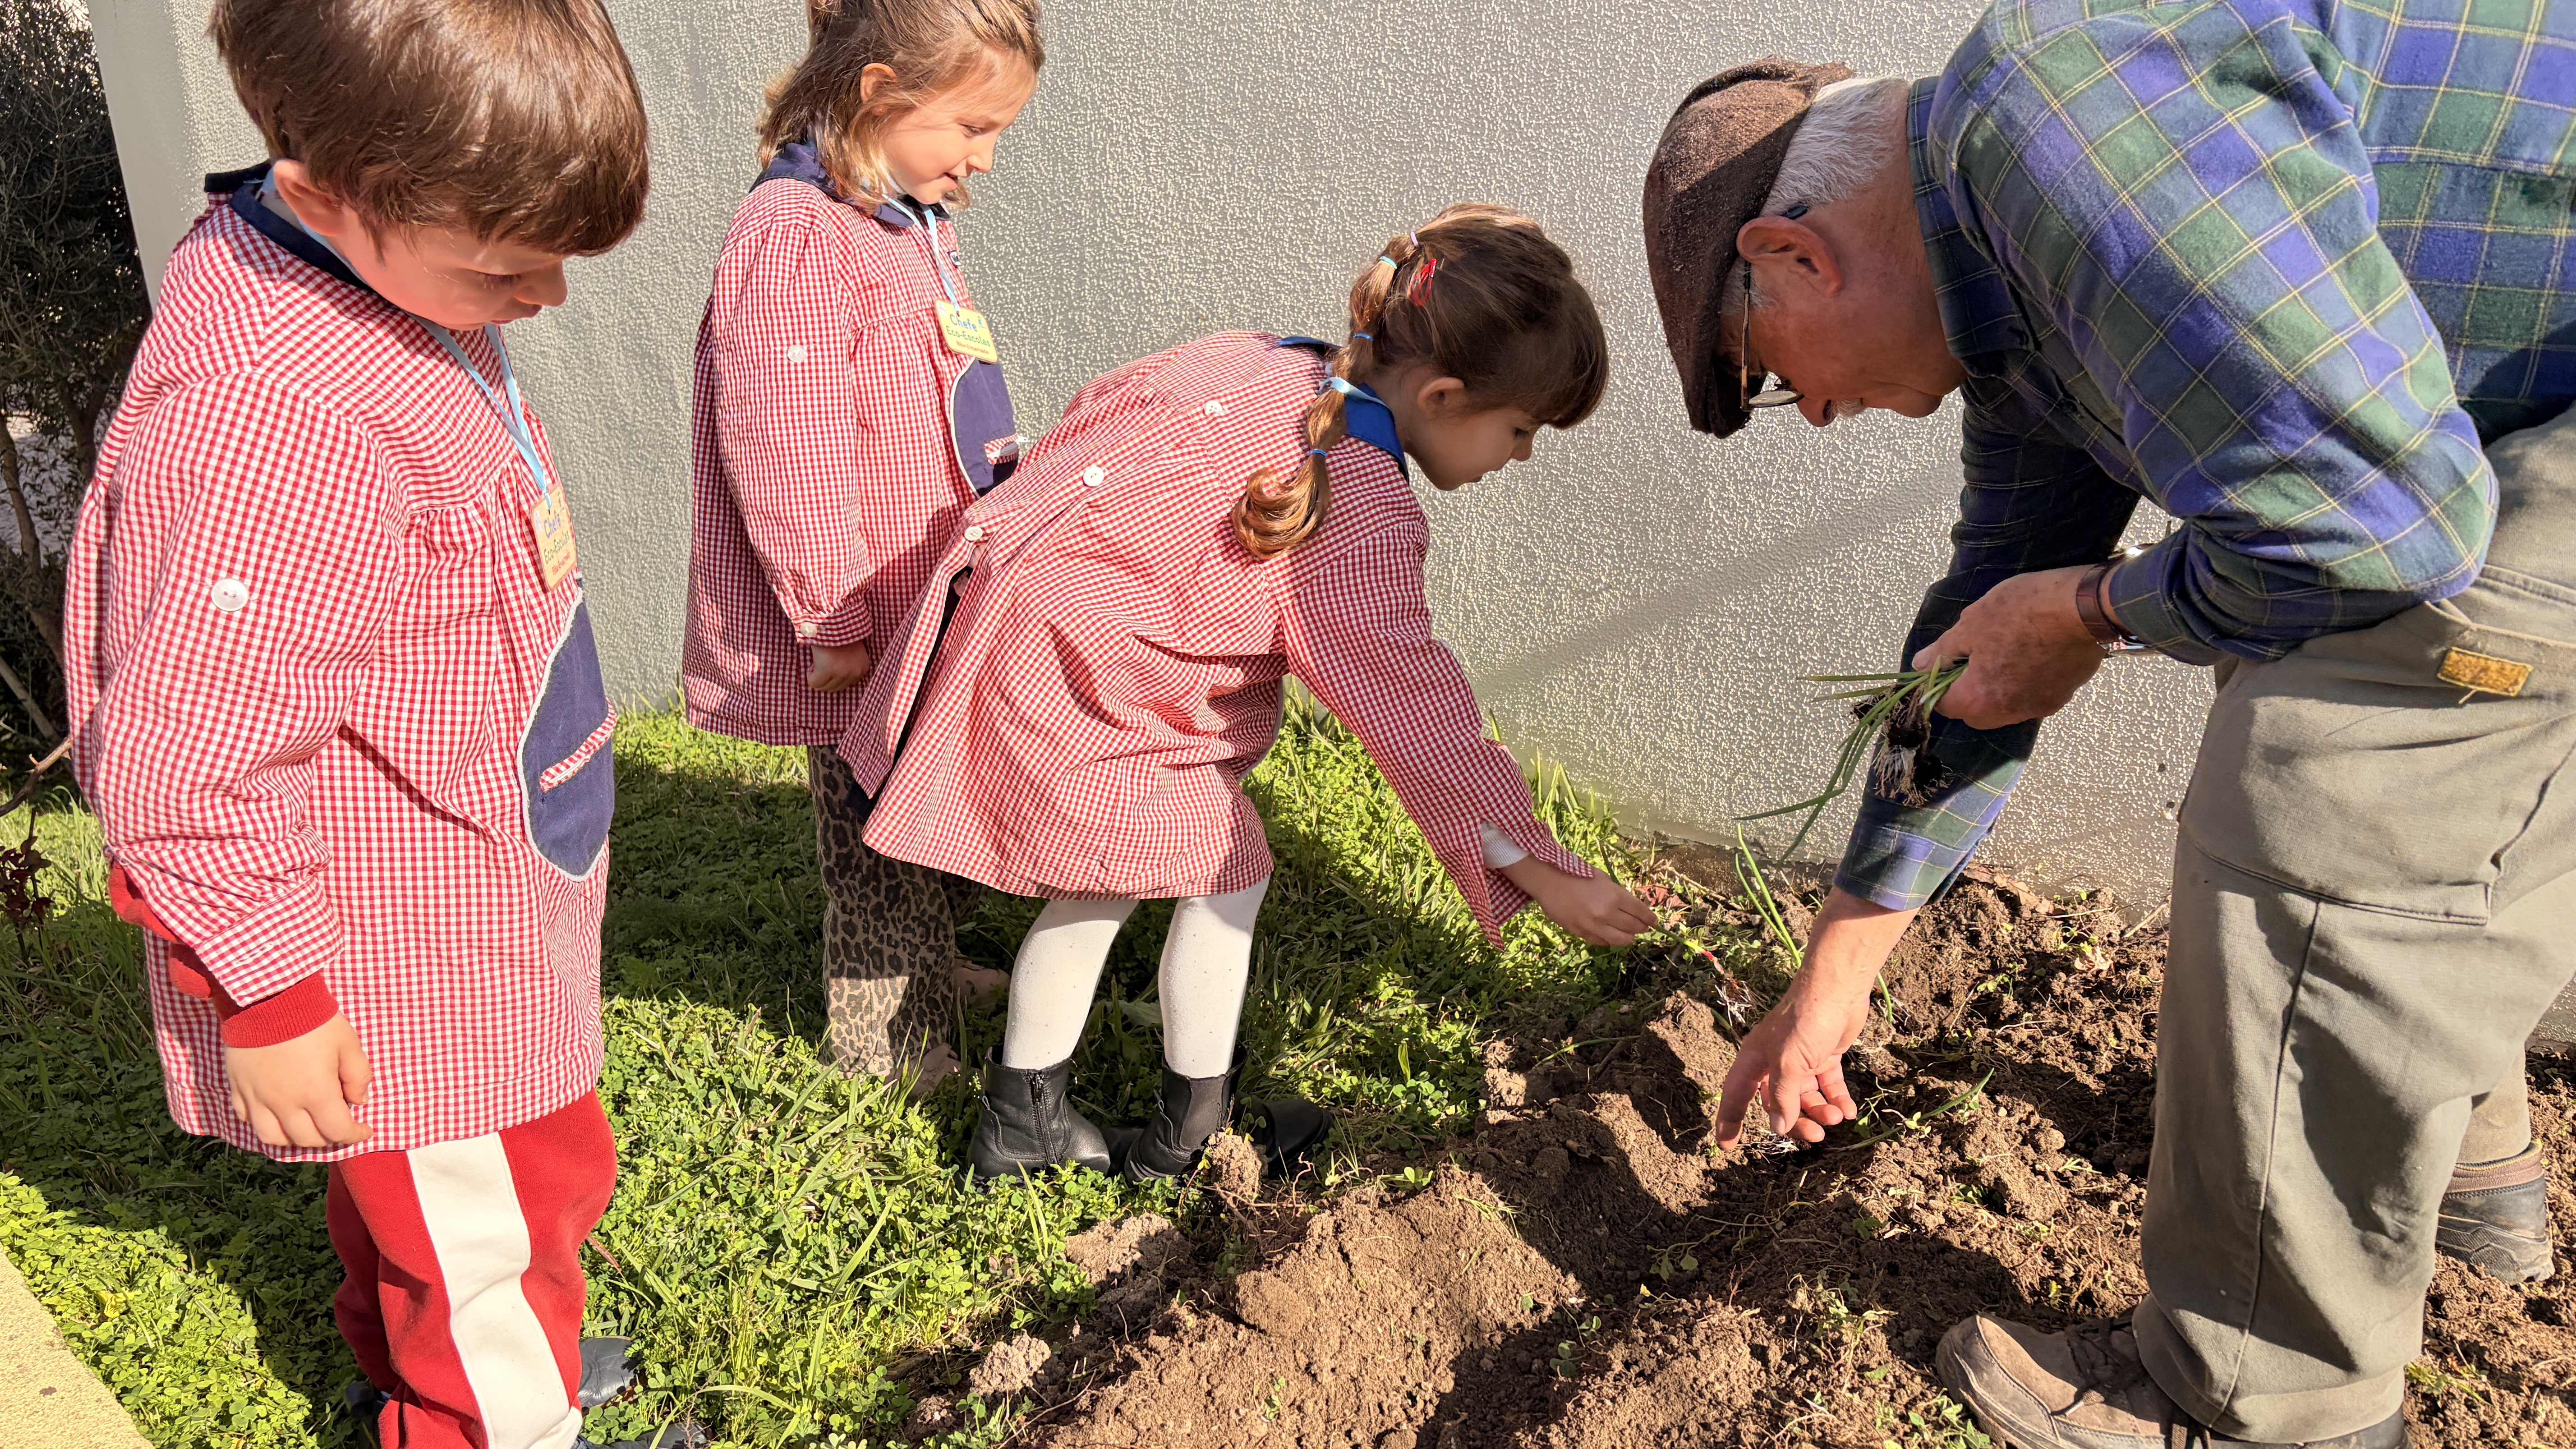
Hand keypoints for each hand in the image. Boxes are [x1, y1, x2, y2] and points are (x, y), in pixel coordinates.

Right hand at [226, 1011, 373, 1148]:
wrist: (268, 998)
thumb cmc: (313, 1019)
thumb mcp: (348, 1043)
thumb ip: (358, 1076)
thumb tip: (359, 1101)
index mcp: (315, 1093)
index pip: (337, 1131)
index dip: (354, 1135)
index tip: (363, 1130)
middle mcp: (284, 1103)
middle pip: (307, 1139)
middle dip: (327, 1137)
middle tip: (337, 1124)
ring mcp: (257, 1098)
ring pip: (273, 1138)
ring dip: (294, 1138)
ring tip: (306, 1126)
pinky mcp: (238, 1088)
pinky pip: (247, 1120)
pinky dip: (264, 1124)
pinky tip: (276, 1114)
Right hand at [807, 641, 873, 693]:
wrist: (830, 620)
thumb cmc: (838, 635)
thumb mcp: (850, 653)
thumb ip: (848, 668)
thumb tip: (835, 684)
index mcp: (863, 668)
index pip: (845, 685)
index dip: (834, 675)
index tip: (831, 661)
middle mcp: (856, 672)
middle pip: (835, 688)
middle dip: (825, 677)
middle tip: (823, 661)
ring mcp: (843, 672)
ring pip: (824, 687)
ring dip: (818, 675)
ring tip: (820, 660)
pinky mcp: (828, 670)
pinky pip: (814, 683)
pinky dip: (810, 675)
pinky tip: (814, 662)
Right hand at [1500, 855, 1657, 946]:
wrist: (1549, 882)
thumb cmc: (1577, 874)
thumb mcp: (1603, 879)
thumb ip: (1619, 895)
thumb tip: (1633, 908)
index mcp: (1615, 896)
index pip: (1641, 913)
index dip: (1650, 919)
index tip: (1654, 921)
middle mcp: (1607, 913)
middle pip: (1634, 928)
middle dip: (1641, 928)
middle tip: (1643, 927)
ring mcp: (1594, 926)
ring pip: (1621, 940)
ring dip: (1628, 938)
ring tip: (1630, 935)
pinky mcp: (1582, 933)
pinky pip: (1602, 942)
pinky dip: (1610, 940)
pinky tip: (1611, 935)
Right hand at [1714, 889, 1916, 1147]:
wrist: (1838, 989)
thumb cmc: (1805, 1022)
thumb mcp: (1789, 1063)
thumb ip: (1782, 1097)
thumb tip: (1778, 1128)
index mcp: (1755, 1060)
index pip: (1736, 1095)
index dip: (1730, 1120)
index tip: (1727, 1146)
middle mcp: (1774, 1062)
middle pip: (1777, 1103)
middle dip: (1796, 1122)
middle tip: (1816, 1137)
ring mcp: (1800, 1059)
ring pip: (1805, 1097)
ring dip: (1821, 1111)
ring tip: (1838, 1117)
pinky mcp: (1823, 1055)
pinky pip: (1827, 1085)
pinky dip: (1837, 1099)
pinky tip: (1848, 1110)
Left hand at [1913, 565, 2105, 729]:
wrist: (2085, 606)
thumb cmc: (2022, 610)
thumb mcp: (1972, 623)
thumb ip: (1944, 650)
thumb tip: (1919, 665)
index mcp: (1981, 699)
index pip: (1944, 706)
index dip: (1936, 684)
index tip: (1943, 661)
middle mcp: (2010, 712)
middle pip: (1975, 712)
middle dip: (1967, 690)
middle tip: (1972, 655)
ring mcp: (2041, 706)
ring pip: (2006, 706)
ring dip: (1997, 686)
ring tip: (2003, 649)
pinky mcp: (2064, 694)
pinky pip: (2033, 695)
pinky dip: (2025, 681)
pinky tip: (2031, 651)